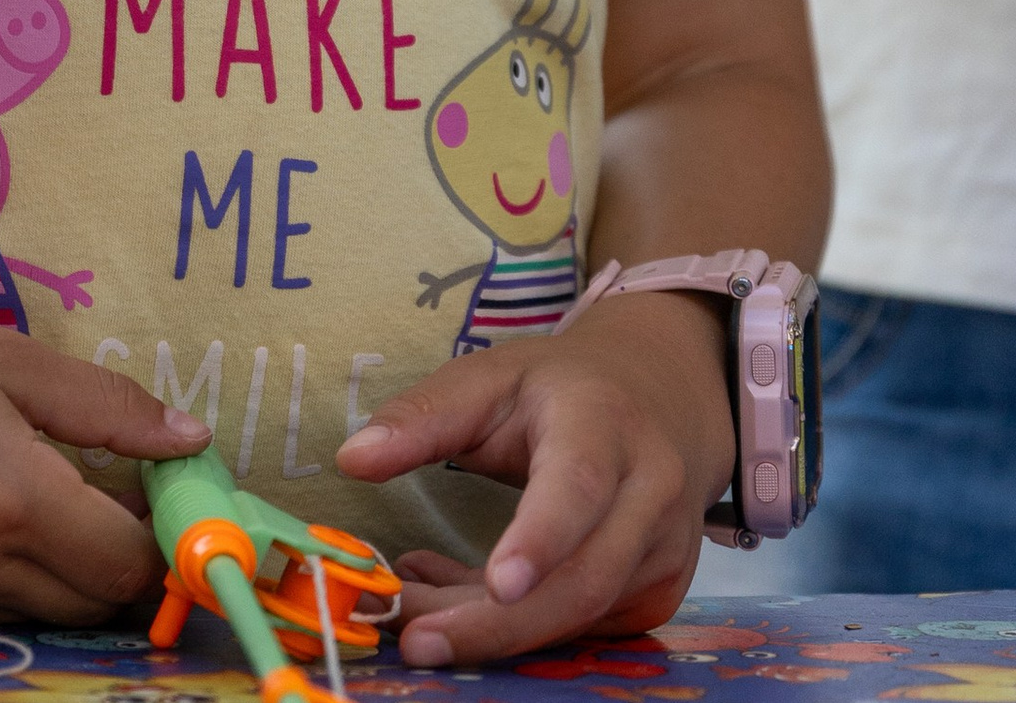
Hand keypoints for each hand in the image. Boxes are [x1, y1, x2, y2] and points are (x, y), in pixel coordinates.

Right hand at [0, 277, 211, 622]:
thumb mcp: (4, 358)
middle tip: (109, 498)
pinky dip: (8, 579)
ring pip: (40, 613)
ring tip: (46, 500)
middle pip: (92, 604)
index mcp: (7, 497)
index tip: (154, 497)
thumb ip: (106, 406)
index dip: (155, 537)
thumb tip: (189, 439)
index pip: (125, 565)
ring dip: (63, 573)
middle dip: (117, 561)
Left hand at [335, 293, 727, 664]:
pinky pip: (582, 628)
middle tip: (413, 637)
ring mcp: (662, 550)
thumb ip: (422, 415)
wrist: (660, 398)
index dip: (542, 538)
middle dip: (495, 622)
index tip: (499, 584)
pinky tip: (462, 600)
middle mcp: (650, 491)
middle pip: (582, 578)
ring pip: (578, 614)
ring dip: (490, 628)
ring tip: (416, 608)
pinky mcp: (656, 593)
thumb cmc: (558, 389)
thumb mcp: (488, 378)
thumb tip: (352, 459)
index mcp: (605, 423)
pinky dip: (514, 627)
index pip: (579, 485)